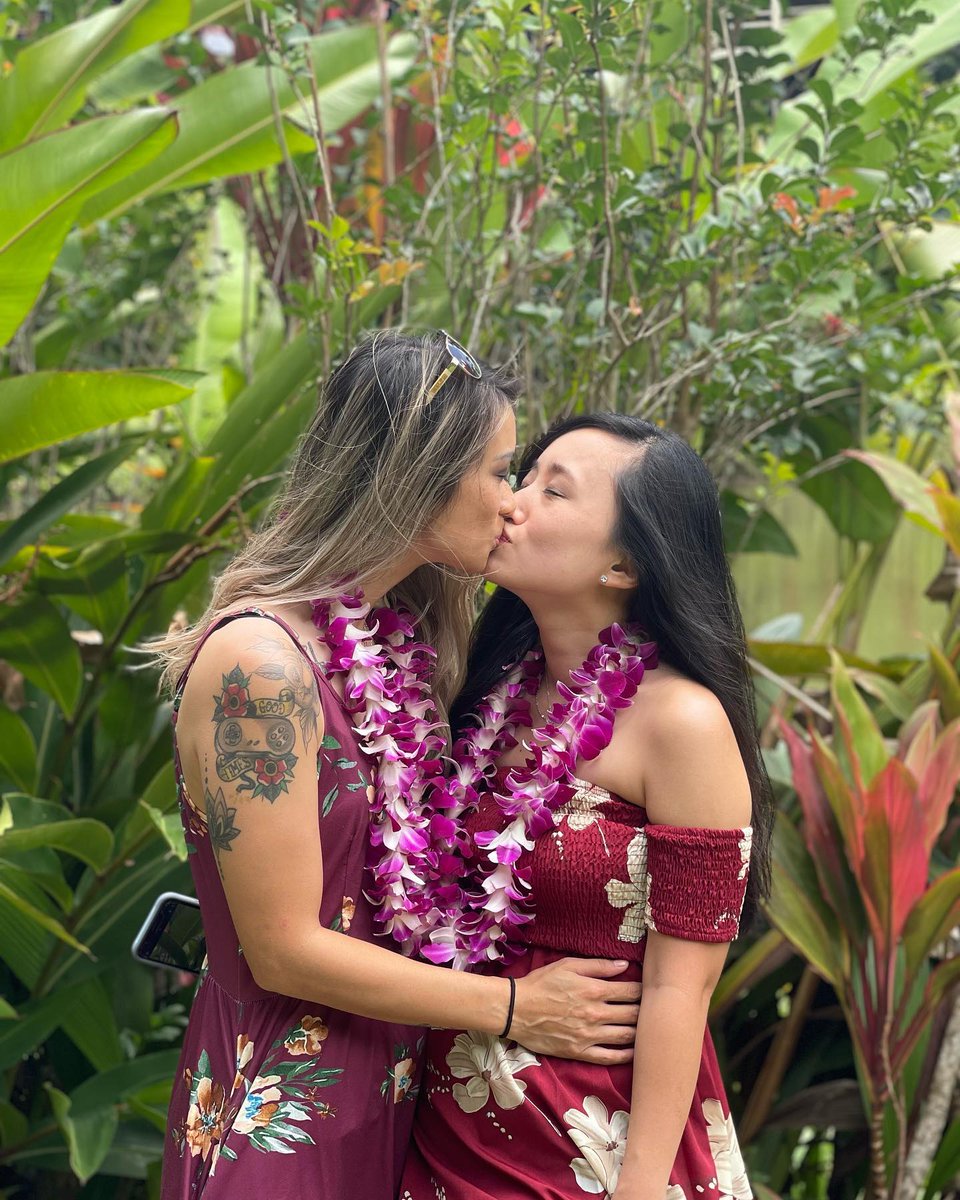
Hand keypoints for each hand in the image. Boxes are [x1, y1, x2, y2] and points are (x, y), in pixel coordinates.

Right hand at [510, 958, 639, 1063]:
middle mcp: (595, 1014)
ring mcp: (589, 1035)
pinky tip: (634, 1051)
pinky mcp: (581, 1052)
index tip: (649, 990)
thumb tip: (625, 965)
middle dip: (646, 1011)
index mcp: (594, 990)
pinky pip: (610, 1057)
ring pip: (626, 1036)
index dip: (644, 990)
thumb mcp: (568, 966)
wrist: (516, 1010)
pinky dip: (626, 1055)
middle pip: (633, 1014)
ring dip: (640, 1032)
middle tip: (653, 1009)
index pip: (631, 992)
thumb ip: (598, 966)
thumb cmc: (541, 983)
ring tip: (647, 1028)